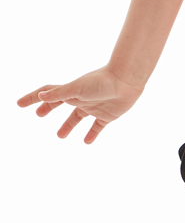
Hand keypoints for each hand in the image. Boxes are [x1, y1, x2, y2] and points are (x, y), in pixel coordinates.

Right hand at [17, 66, 144, 142]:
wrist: (128, 81)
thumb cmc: (102, 81)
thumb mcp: (77, 88)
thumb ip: (60, 94)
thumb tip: (40, 96)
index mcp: (71, 91)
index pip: (48, 94)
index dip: (33, 98)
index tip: (19, 104)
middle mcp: (81, 98)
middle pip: (60, 104)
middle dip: (48, 108)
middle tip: (39, 115)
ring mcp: (95, 106)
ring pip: (77, 117)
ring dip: (68, 126)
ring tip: (60, 136)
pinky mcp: (108, 115)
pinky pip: (97, 126)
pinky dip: (91, 134)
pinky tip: (87, 142)